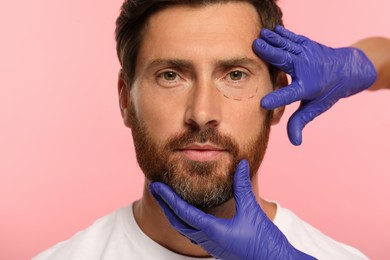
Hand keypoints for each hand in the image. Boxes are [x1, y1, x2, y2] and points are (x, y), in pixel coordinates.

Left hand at [149, 160, 314, 259]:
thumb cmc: (263, 240)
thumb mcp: (251, 210)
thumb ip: (242, 186)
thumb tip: (240, 163)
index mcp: (211, 230)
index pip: (182, 211)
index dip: (168, 197)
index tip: (156, 186)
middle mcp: (207, 239)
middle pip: (177, 221)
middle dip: (165, 204)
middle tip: (156, 189)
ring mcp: (210, 244)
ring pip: (184, 229)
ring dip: (173, 213)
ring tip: (167, 199)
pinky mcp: (216, 246)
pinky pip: (193, 233)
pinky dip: (185, 221)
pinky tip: (188, 214)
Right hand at [253, 26, 376, 144]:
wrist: (347, 68)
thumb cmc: (327, 90)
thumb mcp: (315, 108)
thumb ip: (300, 122)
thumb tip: (295, 142)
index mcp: (308, 87)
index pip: (291, 95)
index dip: (277, 100)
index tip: (263, 104)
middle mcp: (307, 69)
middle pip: (286, 61)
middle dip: (271, 54)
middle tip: (255, 48)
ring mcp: (307, 54)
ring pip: (288, 46)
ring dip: (273, 41)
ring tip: (259, 37)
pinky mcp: (306, 44)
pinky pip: (292, 38)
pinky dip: (282, 34)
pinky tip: (272, 30)